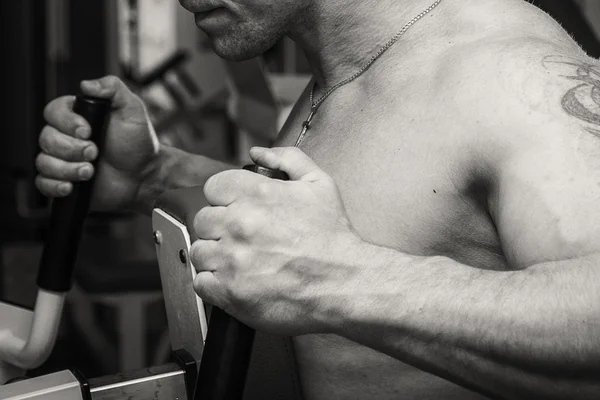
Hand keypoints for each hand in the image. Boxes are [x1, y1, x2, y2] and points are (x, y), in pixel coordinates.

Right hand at [35, 75, 159, 210]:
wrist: (145, 175)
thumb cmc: (138, 143)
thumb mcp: (132, 110)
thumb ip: (113, 89)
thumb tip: (86, 85)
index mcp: (77, 117)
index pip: (53, 111)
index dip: (66, 122)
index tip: (87, 131)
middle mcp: (66, 137)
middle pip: (46, 138)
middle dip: (71, 148)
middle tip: (95, 153)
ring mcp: (64, 160)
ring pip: (43, 162)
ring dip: (66, 168)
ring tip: (90, 171)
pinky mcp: (65, 181)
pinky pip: (43, 184)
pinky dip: (53, 185)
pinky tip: (70, 186)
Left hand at [190, 147, 365, 334]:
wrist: (346, 283)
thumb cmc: (333, 238)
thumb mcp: (320, 184)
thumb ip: (287, 159)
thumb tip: (257, 153)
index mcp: (256, 193)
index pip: (213, 188)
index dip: (226, 200)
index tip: (237, 211)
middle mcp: (239, 223)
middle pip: (203, 220)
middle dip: (220, 228)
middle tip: (243, 239)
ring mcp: (232, 259)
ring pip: (199, 251)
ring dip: (216, 256)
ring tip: (241, 262)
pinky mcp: (230, 292)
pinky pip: (201, 282)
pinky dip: (214, 283)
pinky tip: (236, 281)